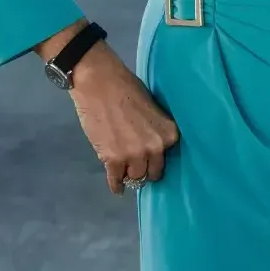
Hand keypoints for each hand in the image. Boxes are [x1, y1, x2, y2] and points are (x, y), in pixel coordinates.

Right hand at [68, 42, 180, 194]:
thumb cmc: (127, 88)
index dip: (157, 157)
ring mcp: (134, 156)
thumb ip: (156, 130)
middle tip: (137, 165)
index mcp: (169, 134)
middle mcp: (155, 148)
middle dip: (145, 169)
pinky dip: (116, 185)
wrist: (100, 83)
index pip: (167, 157)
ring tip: (125, 171)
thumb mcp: (153, 109)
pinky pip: (116, 180)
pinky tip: (117, 187)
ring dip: (130, 174)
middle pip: (152, 172)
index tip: (151, 158)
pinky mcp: (113, 160)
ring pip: (135, 177)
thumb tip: (154, 146)